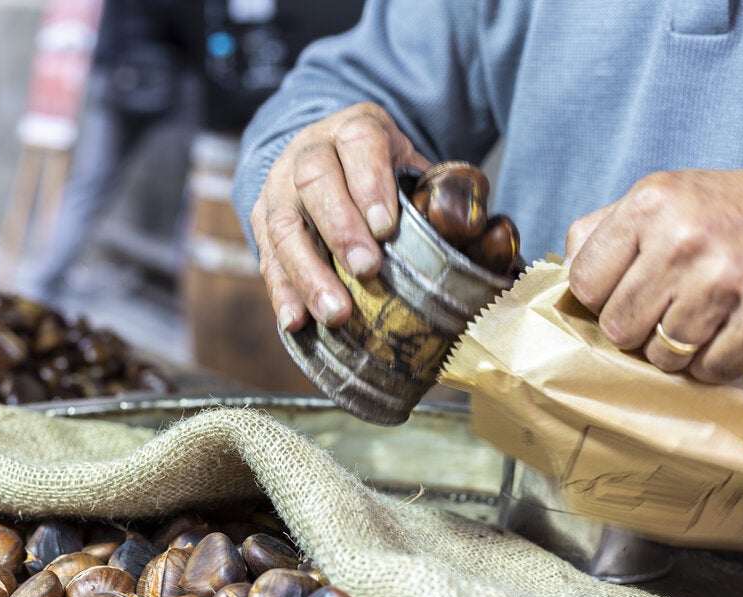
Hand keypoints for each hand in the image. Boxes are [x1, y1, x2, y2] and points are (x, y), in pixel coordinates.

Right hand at [249, 102, 429, 331]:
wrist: (333, 163)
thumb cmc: (388, 177)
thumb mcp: (417, 172)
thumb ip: (445, 197)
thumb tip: (480, 233)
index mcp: (356, 129)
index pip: (359, 143)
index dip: (370, 183)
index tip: (385, 227)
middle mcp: (311, 149)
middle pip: (314, 179)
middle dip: (340, 228)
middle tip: (366, 269)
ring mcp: (280, 186)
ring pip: (283, 224)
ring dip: (308, 272)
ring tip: (336, 313)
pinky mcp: (262, 221)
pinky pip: (266, 256)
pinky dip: (282, 291)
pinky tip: (297, 322)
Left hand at [564, 169, 742, 382]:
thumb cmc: (720, 216)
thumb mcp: (658, 199)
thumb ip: (598, 234)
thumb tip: (555, 280)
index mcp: (650, 204)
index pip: (584, 283)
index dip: (598, 297)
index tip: (621, 292)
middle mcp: (685, 239)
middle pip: (618, 327)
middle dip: (635, 327)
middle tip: (661, 309)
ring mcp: (727, 281)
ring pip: (661, 356)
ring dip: (673, 348)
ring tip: (696, 317)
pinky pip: (708, 370)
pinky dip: (712, 362)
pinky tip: (725, 331)